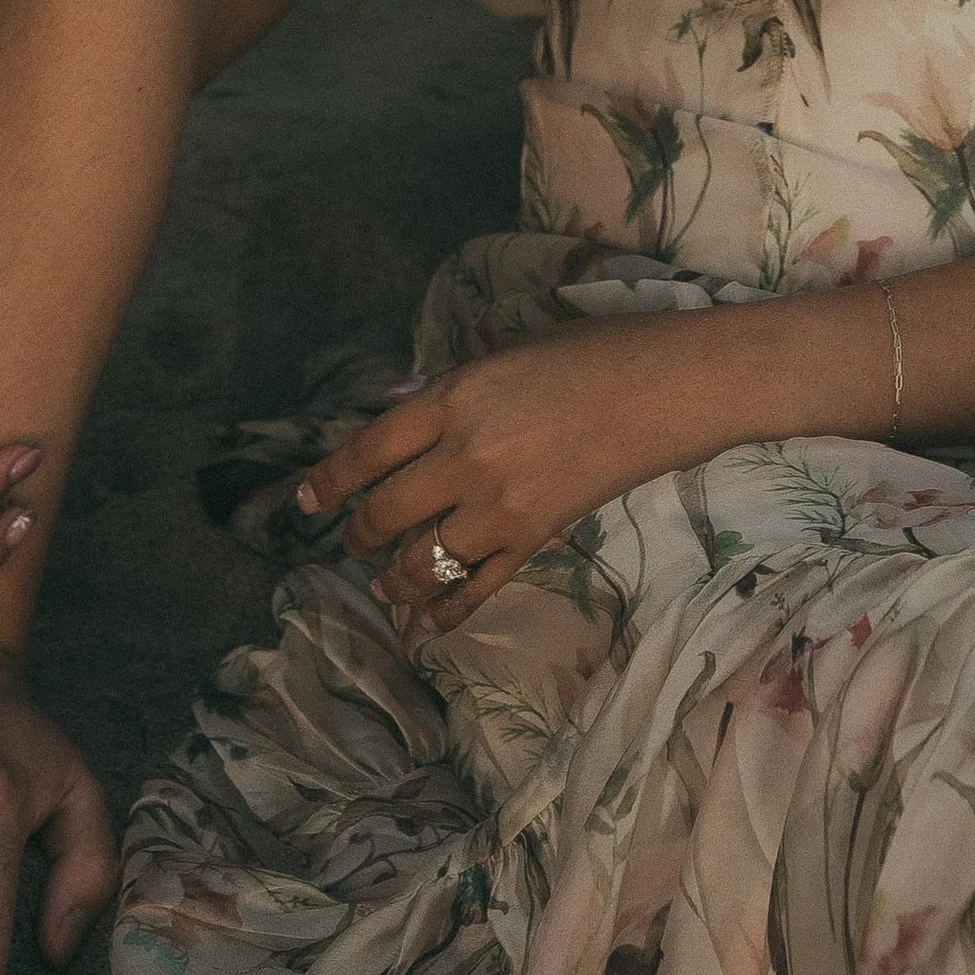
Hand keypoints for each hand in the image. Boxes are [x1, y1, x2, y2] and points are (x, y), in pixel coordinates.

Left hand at [299, 317, 745, 632]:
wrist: (671, 387)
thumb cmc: (595, 351)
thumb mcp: (511, 351)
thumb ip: (452, 391)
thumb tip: (401, 412)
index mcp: (453, 398)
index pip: (366, 449)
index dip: (327, 482)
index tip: (304, 504)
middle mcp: (463, 457)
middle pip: (383, 513)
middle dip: (358, 535)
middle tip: (351, 542)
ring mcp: (498, 507)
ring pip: (419, 562)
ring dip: (393, 579)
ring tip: (385, 584)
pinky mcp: (535, 541)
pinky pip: (473, 591)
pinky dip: (444, 612)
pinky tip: (428, 622)